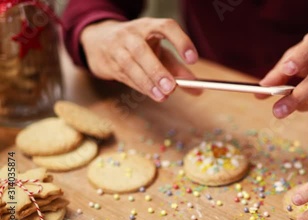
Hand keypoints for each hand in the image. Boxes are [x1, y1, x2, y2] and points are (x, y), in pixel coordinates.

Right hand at [80, 18, 200, 101]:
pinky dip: (139, 86)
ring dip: (147, 82)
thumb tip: (198, 89)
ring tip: (163, 96)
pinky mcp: (108, 63)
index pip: (166, 27)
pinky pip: (124, 76)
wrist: (99, 42)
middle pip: (141, 50)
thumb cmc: (140, 47)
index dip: (181, 41)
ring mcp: (116, 47)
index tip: (193, 59)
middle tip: (172, 87)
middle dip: (157, 70)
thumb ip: (179, 70)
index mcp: (149, 26)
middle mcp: (131, 34)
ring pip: (129, 65)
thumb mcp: (160, 52)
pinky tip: (152, 94)